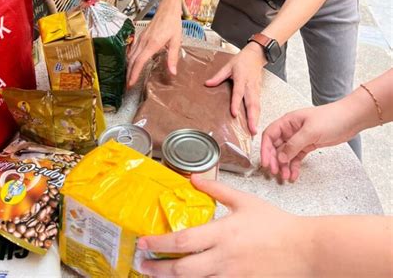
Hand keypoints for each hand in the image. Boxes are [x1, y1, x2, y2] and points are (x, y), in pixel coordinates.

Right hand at [127, 11, 181, 86]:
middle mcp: (144, 41)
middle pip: (132, 60)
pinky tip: (132, 63)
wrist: (168, 9)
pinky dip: (130, 59)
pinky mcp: (141, 36)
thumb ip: (173, 57)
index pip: (139, 61)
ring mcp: (141, 38)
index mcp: (152, 43)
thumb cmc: (172, 22)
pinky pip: (133, 49)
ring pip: (131, 55)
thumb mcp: (176, 40)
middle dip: (128, 73)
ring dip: (128, 67)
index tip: (131, 83)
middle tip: (127, 85)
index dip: (134, 73)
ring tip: (128, 77)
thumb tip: (172, 72)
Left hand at [138, 176, 305, 277]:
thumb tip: (194, 178)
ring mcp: (233, 276)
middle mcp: (224, 258)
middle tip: (141, 264)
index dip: (160, 243)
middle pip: (183, 270)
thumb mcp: (245, 201)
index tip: (143, 241)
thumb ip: (217, 190)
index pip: (184, 241)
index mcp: (224, 233)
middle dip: (157, 269)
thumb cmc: (275, 224)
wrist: (304, 249)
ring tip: (157, 275)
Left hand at [205, 44, 264, 134]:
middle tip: (252, 130)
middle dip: (252, 117)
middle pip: (252, 103)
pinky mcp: (259, 91)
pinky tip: (256, 123)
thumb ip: (218, 76)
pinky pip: (259, 104)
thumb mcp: (228, 66)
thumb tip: (207, 84)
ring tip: (254, 131)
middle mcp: (250, 85)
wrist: (256, 55)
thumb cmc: (242, 61)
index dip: (236, 103)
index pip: (238, 93)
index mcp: (241, 78)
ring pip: (257, 106)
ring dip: (256, 118)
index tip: (234, 114)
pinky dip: (258, 114)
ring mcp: (256, 89)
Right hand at [261, 99, 359, 181]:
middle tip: (276, 173)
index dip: (265, 149)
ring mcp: (299, 138)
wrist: (350, 119)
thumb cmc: (331, 118)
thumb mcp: (310, 131)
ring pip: (286, 154)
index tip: (266, 162)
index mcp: (288, 121)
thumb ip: (294, 144)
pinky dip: (294, 166)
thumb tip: (280, 157)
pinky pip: (297, 157)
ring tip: (286, 177)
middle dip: (274, 160)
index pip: (270, 135)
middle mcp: (291, 130)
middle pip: (276, 146)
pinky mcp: (308, 145)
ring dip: (284, 165)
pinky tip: (294, 174)